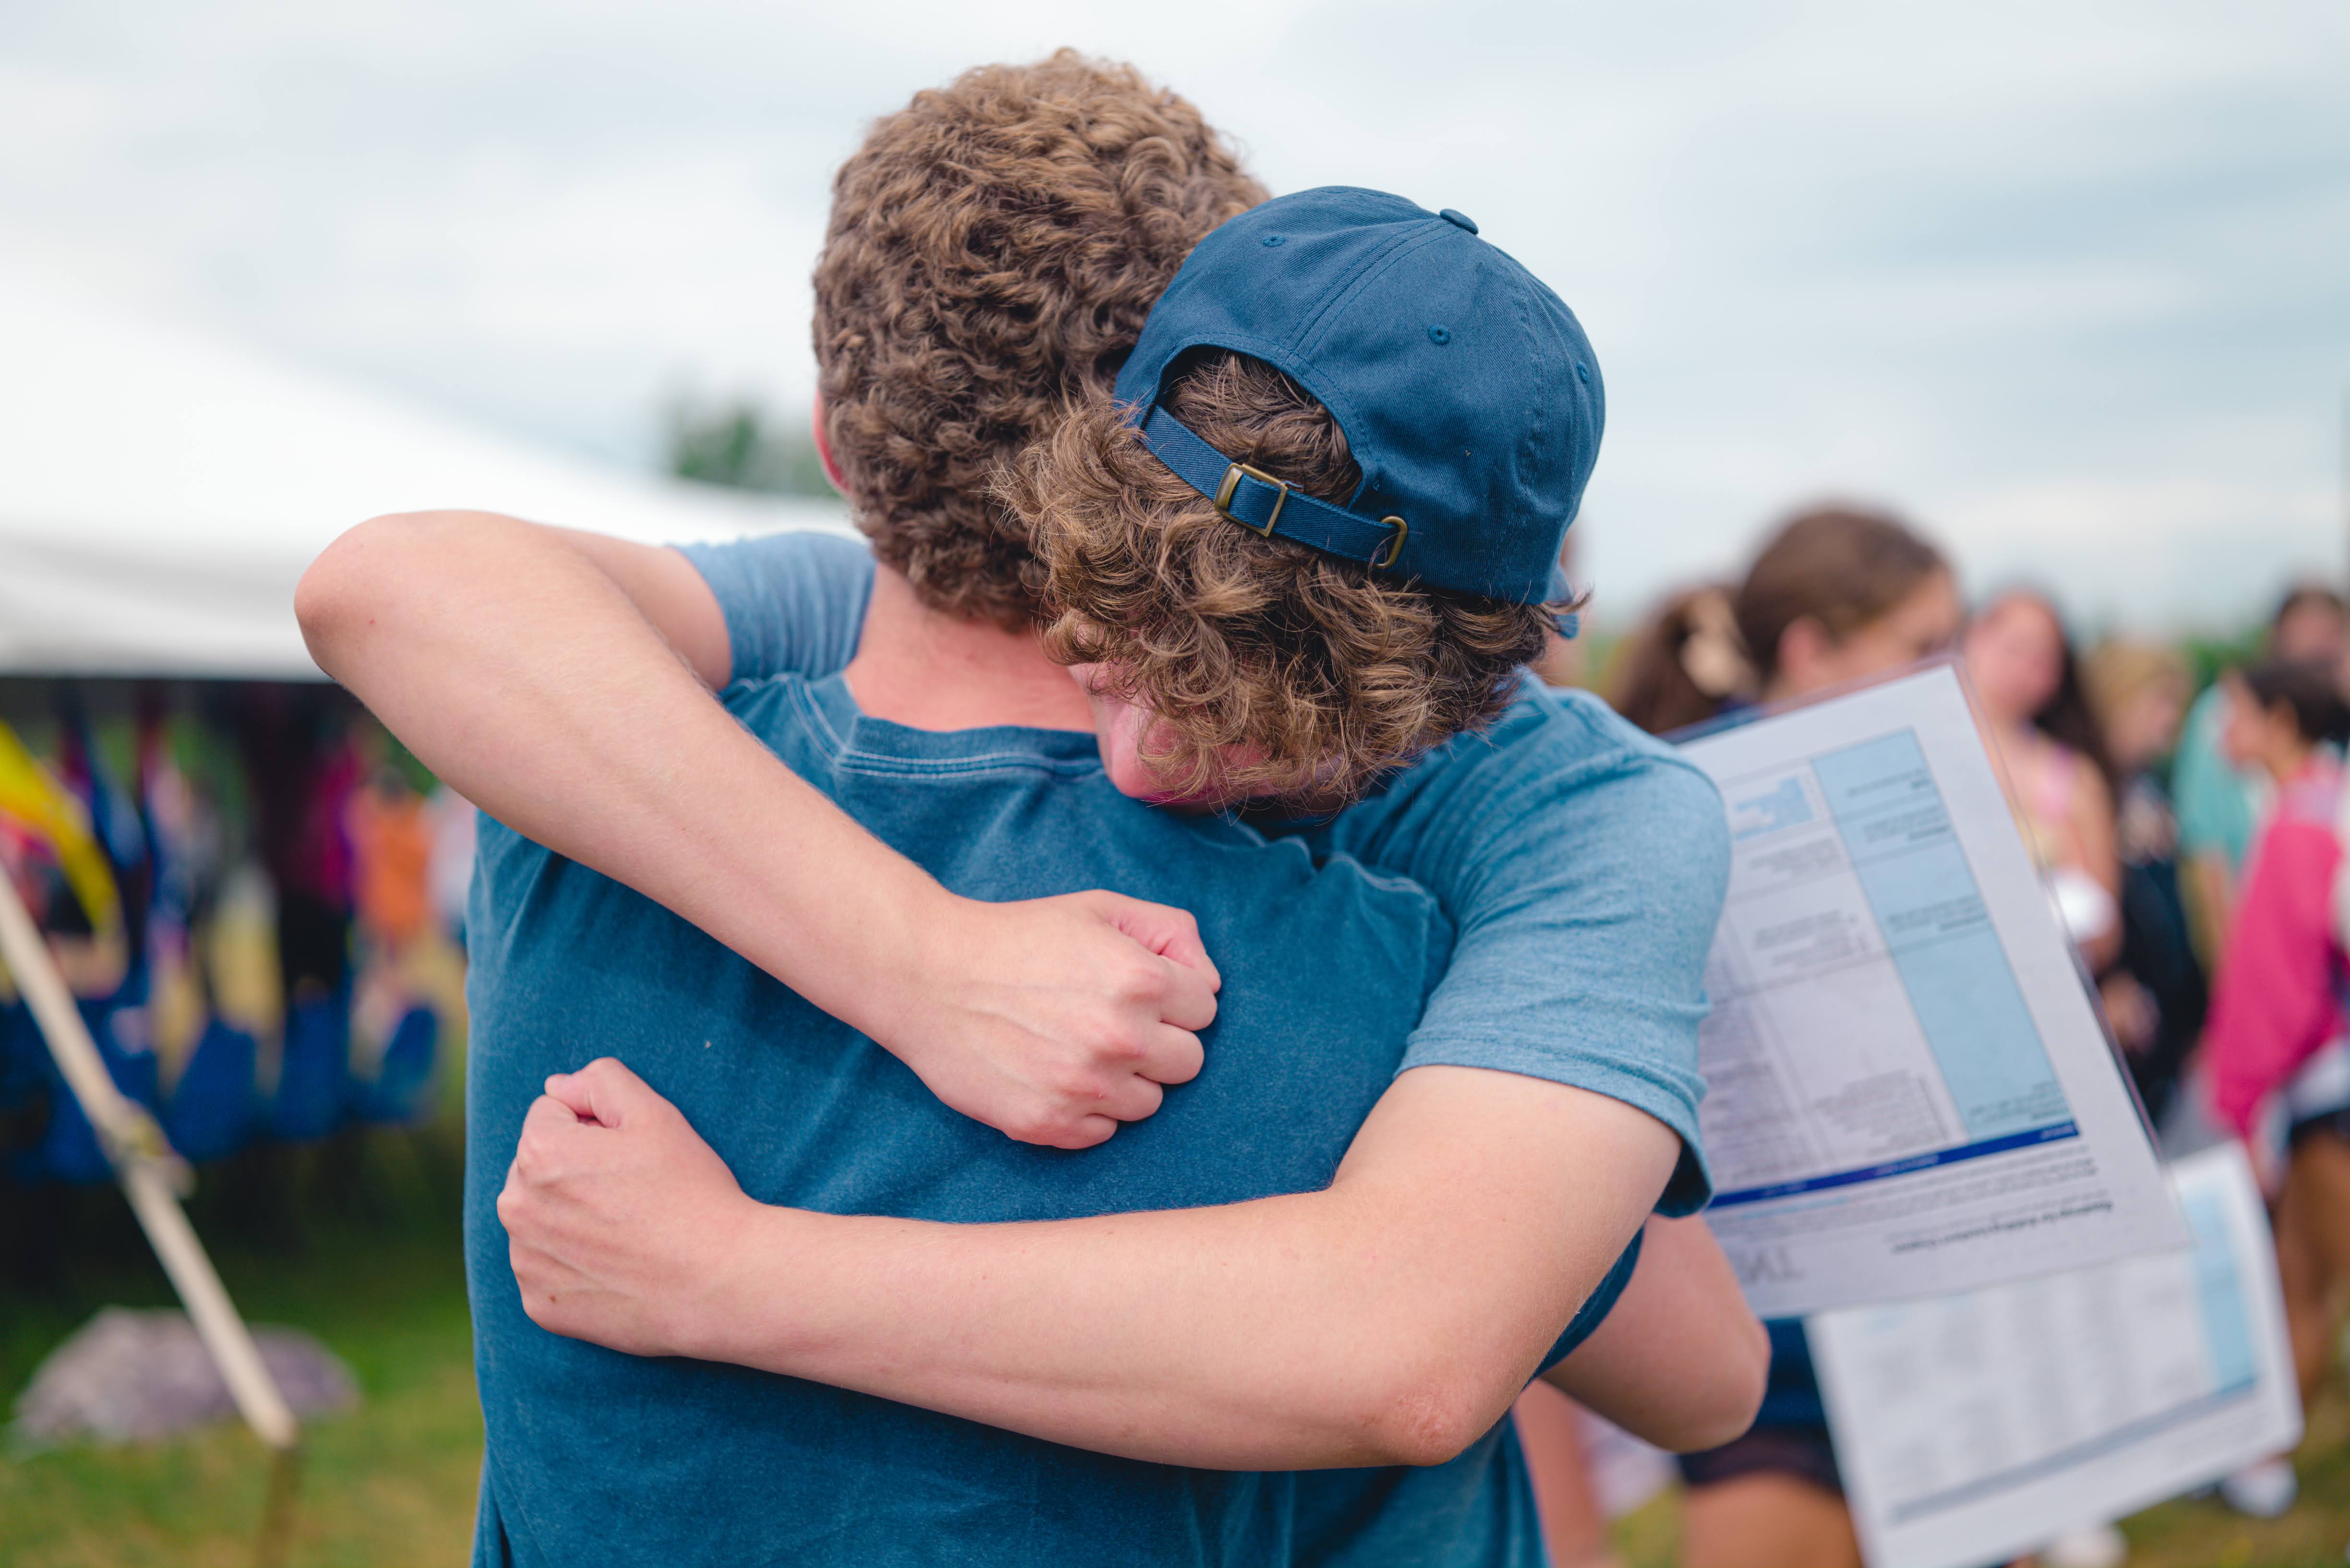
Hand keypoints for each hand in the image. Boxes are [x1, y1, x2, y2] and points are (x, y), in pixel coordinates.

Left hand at [498, 1058, 758, 1358]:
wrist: (716, 1282)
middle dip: (574, 1169)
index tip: (631, 1154)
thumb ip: (600, 1081)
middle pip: (539, 1167)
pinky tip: (617, 1267)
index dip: (596, 1126)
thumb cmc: (689, 1193)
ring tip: (626, 1231)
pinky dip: (574, 1266)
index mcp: (539, 1152)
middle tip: (632, 1193)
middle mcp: (516, 1207)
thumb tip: (557, 1087)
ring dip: (570, 1217)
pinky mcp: (540, 1304)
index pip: (551, 1115)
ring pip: (541, 1218)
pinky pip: (547, 1268)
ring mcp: (525, 1261)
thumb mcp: (655, 1115)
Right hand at [872, 890, 1219, 1149]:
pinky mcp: (1049, 1124)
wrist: (927, 975)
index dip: (1172, 997)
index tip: (1133, 990)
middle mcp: (1121, 1038)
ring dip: (1124, 1080)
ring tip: (1075, 1047)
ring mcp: (1085, 1088)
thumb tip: (1209, 985)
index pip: (1204, 1009)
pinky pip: (1103, 1132)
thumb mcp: (1100, 909)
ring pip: (1150, 1103)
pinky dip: (1086, 1110)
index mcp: (1141, 980)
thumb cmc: (1018, 937)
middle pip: (1188, 1062)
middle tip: (1107, 1022)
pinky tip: (1052, 1074)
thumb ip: (1171, 934)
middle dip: (1158, 1042)